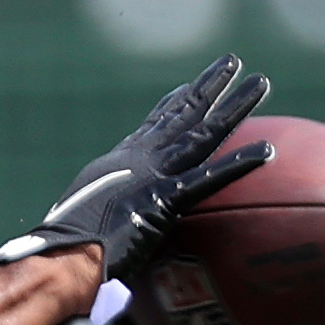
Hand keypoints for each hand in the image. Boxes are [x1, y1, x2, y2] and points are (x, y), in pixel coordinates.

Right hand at [0, 54, 270, 285]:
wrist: (57, 261)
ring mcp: (151, 176)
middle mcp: (136, 160)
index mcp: (116, 165)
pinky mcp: (163, 200)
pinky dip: (238, 165)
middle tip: (231, 63)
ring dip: (235, 107)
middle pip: (181, 116)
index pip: (150, 128)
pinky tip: (267, 151)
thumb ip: (102, 232)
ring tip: (262, 83)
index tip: (189, 87)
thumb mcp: (83, 233)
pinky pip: (209, 179)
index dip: (172, 105)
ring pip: (202, 134)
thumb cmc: (61, 259)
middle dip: (208, 87)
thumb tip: (102, 260)